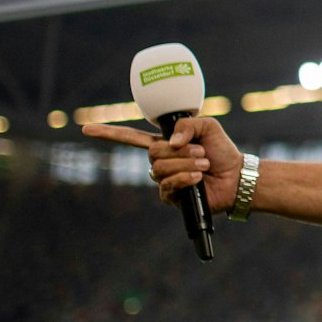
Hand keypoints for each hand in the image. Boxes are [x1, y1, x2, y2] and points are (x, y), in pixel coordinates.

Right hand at [82, 116, 243, 213]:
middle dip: (179, 152)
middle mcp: (160, 162)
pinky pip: (167, 185)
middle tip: (202, 154)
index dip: (108, 133)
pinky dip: (184, 179)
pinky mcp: (171, 196)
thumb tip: (173, 142)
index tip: (85, 127)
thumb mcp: (208, 127)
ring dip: (186, 165)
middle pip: (152, 153)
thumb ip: (188, 124)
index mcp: (164, 144)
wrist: (236, 177)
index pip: (130, 137)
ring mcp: (164, 180)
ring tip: (204, 166)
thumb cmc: (222, 152)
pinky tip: (198, 179)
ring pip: (160, 168)